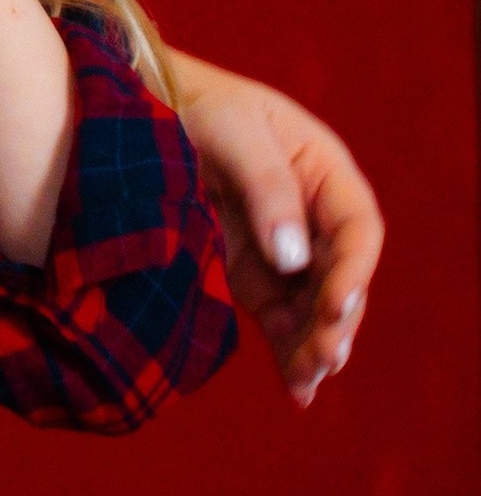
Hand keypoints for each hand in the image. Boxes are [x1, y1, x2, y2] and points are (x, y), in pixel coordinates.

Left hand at [167, 51, 382, 406]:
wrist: (138, 110)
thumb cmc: (192, 104)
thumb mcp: (231, 131)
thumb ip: (267, 187)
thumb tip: (295, 256)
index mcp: (323, 171)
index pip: (357, 229)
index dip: (354, 269)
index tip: (335, 303)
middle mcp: (312, 216)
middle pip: (340, 277)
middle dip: (335, 320)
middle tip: (322, 356)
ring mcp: (282, 249)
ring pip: (314, 308)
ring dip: (315, 346)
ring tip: (307, 382)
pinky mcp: (250, 275)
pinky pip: (281, 320)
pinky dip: (289, 353)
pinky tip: (298, 391)